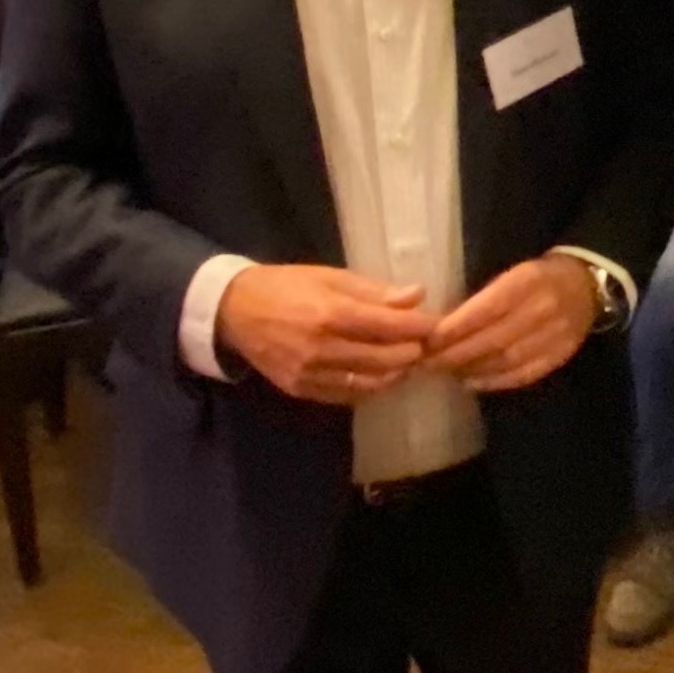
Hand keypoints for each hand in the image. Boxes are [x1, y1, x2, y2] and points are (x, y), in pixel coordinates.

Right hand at [217, 264, 442, 402]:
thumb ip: (374, 291)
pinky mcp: (301, 390)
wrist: (234, 311)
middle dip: (413, 353)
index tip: (439, 324)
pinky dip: (370, 387)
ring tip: (409, 360)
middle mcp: (321, 348)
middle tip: (428, 345)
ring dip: (396, 374)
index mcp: (330, 314)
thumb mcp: (329, 277)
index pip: (389, 327)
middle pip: (385, 360)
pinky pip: (347, 395)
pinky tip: (381, 375)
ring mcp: (310, 374)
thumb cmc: (286, 286)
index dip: (420, 328)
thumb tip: (417, 296)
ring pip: (370, 383)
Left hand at [423, 254, 599, 392]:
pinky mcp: (560, 356)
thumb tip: (442, 326)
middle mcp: (543, 309)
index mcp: (528, 281)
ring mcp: (555, 336)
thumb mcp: (511, 274)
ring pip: (507, 360)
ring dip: (472, 368)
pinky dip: (494, 381)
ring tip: (446, 371)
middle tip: (428, 362)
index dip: (457, 327)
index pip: (488, 308)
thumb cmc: (537, 278)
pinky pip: (524, 374)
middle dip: (457, 353)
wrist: (586, 286)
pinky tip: (472, 382)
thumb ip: (482, 298)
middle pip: (495, 338)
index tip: (430, 339)